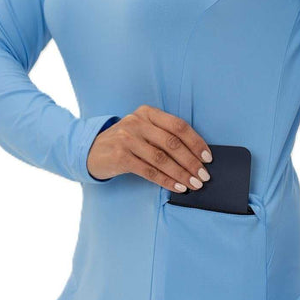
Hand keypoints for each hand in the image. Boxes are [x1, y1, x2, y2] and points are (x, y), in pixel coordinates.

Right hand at [86, 105, 212, 191]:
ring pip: (162, 158)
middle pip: (172, 143)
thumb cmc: (125, 142)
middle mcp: (136, 122)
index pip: (178, 126)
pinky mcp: (120, 156)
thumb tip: (196, 156)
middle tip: (204, 176)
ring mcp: (126, 138)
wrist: (91, 151)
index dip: (196, 142)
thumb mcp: (142, 130)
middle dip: (191, 161)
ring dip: (181, 173)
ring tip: (194, 184)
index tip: (208, 157)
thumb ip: (163, 135)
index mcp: (147, 112)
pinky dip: (166, 180)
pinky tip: (177, 187)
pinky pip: (149, 171)